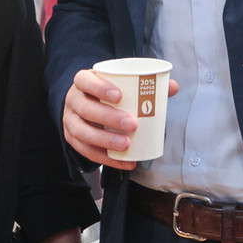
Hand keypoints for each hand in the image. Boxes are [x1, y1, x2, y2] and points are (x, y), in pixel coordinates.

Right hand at [61, 69, 179, 169]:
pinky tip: (126, 162)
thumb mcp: (121, 84)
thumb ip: (146, 84)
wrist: (88, 103)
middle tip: (132, 124)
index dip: (99, 87)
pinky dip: (107, 159)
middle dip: (108, 117)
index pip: (84, 80)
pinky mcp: (73, 139)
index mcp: (83, 81)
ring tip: (126, 145)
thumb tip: (173, 87)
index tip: (119, 96)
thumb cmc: (108, 93)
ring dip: (105, 140)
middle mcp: (73, 100)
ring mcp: (70, 121)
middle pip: (85, 108)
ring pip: (82, 132)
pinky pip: (86, 152)